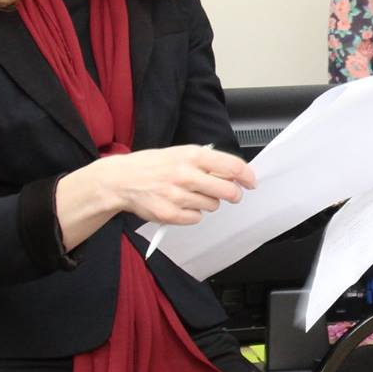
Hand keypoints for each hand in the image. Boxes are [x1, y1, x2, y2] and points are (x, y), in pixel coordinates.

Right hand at [90, 144, 255, 225]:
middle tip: (231, 195)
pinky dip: (193, 214)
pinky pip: (196, 218)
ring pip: (212, 206)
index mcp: (191, 155)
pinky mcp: (170, 214)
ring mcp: (177, 196)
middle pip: (228, 191)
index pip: (231, 166)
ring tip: (191, 195)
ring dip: (208, 203)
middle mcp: (186, 174)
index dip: (247, 176)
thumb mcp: (179, 153)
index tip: (251, 182)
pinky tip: (180, 205)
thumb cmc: (152, 166)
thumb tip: (233, 173)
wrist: (121, 180)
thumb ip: (205, 161)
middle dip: (233, 195)